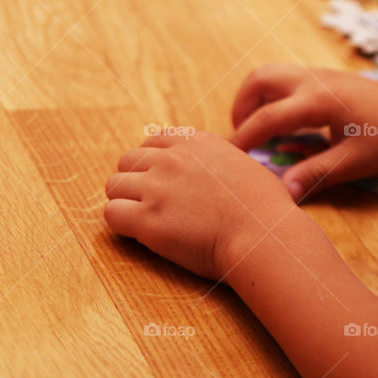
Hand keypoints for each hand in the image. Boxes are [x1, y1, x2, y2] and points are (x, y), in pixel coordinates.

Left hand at [104, 131, 296, 280]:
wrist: (263, 236)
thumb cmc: (266, 209)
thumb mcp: (246, 166)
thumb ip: (223, 161)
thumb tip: (221, 172)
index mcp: (196, 143)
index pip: (153, 141)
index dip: (153, 163)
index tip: (161, 181)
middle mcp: (171, 159)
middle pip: (128, 161)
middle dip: (136, 182)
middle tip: (152, 205)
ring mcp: (156, 187)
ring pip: (114, 186)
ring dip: (126, 202)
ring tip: (146, 221)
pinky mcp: (146, 219)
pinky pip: (112, 214)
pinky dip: (122, 225)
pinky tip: (141, 234)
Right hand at [230, 64, 377, 199]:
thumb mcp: (354, 162)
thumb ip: (316, 175)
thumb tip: (284, 193)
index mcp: (319, 101)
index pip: (267, 118)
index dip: (243, 138)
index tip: (227, 157)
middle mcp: (313, 80)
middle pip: (259, 79)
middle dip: (241, 106)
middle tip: (243, 137)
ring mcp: (318, 75)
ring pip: (270, 74)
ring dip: (255, 98)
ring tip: (259, 129)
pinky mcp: (324, 78)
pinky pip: (285, 78)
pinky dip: (272, 96)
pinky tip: (284, 123)